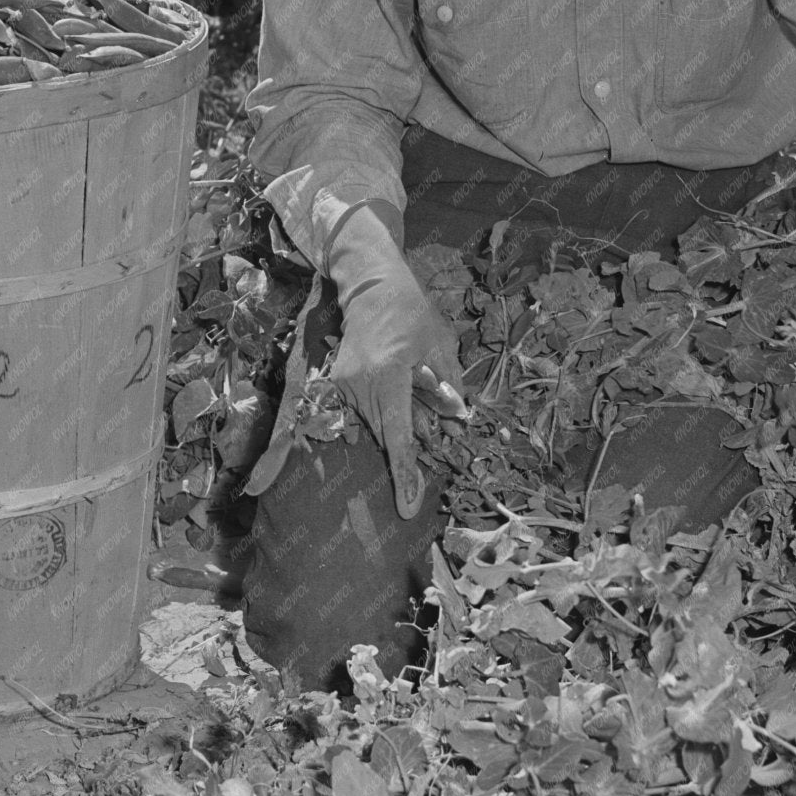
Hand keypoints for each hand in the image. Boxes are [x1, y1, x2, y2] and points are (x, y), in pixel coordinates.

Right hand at [326, 203, 463, 519]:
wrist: (369, 285)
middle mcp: (361, 384)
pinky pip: (362, 411)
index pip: (398, 435)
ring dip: (395, 419)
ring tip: (410, 384)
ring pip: (374, 424)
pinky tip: (392, 384)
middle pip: (387, 432)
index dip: (405, 474)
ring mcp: (344, 384)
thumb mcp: (439, 344)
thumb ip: (447, 385)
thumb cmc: (410, 312)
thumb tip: (459, 420)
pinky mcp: (336, 383)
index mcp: (390, 374)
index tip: (407, 509)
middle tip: (430, 410)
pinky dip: (380, 410)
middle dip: (409, 436)